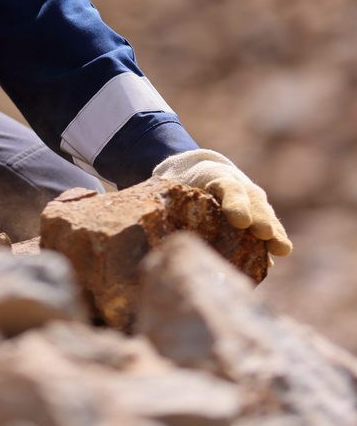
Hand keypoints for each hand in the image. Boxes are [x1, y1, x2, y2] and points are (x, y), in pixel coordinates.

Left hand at [152, 149, 292, 255]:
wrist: (197, 172)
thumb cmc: (180, 185)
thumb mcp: (169, 186)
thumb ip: (164, 202)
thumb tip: (146, 235)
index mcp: (213, 175)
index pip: (227, 186)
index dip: (234, 202)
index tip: (239, 220)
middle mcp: (237, 185)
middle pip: (251, 199)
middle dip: (258, 217)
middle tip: (263, 234)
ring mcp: (250, 198)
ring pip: (264, 211)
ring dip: (273, 230)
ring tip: (280, 248)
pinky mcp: (257, 215)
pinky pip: (269, 225)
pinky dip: (275, 238)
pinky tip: (279, 253)